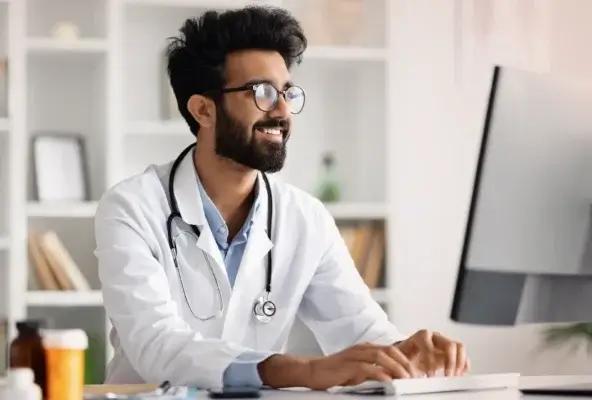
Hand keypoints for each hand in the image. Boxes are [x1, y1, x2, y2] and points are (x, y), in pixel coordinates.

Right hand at [258, 342, 420, 389]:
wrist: (312, 371)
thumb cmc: (335, 373)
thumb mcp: (358, 370)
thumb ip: (373, 371)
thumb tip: (391, 380)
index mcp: (366, 348)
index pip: (392, 350)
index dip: (405, 360)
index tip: (415, 373)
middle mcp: (362, 348)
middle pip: (391, 350)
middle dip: (405, 363)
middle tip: (415, 377)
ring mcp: (355, 355)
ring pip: (383, 356)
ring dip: (397, 368)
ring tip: (406, 380)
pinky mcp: (348, 365)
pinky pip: (368, 368)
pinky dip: (381, 374)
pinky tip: (389, 381)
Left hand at [395, 330, 469, 376]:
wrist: (408, 355)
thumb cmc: (403, 356)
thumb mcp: (398, 358)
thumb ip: (399, 362)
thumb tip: (393, 374)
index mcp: (420, 336)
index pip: (427, 341)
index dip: (429, 357)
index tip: (429, 373)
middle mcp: (434, 337)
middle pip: (449, 343)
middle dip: (450, 361)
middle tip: (447, 376)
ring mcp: (444, 343)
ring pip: (459, 347)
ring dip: (459, 363)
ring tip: (454, 376)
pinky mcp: (451, 352)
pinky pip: (462, 354)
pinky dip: (463, 364)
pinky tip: (459, 374)